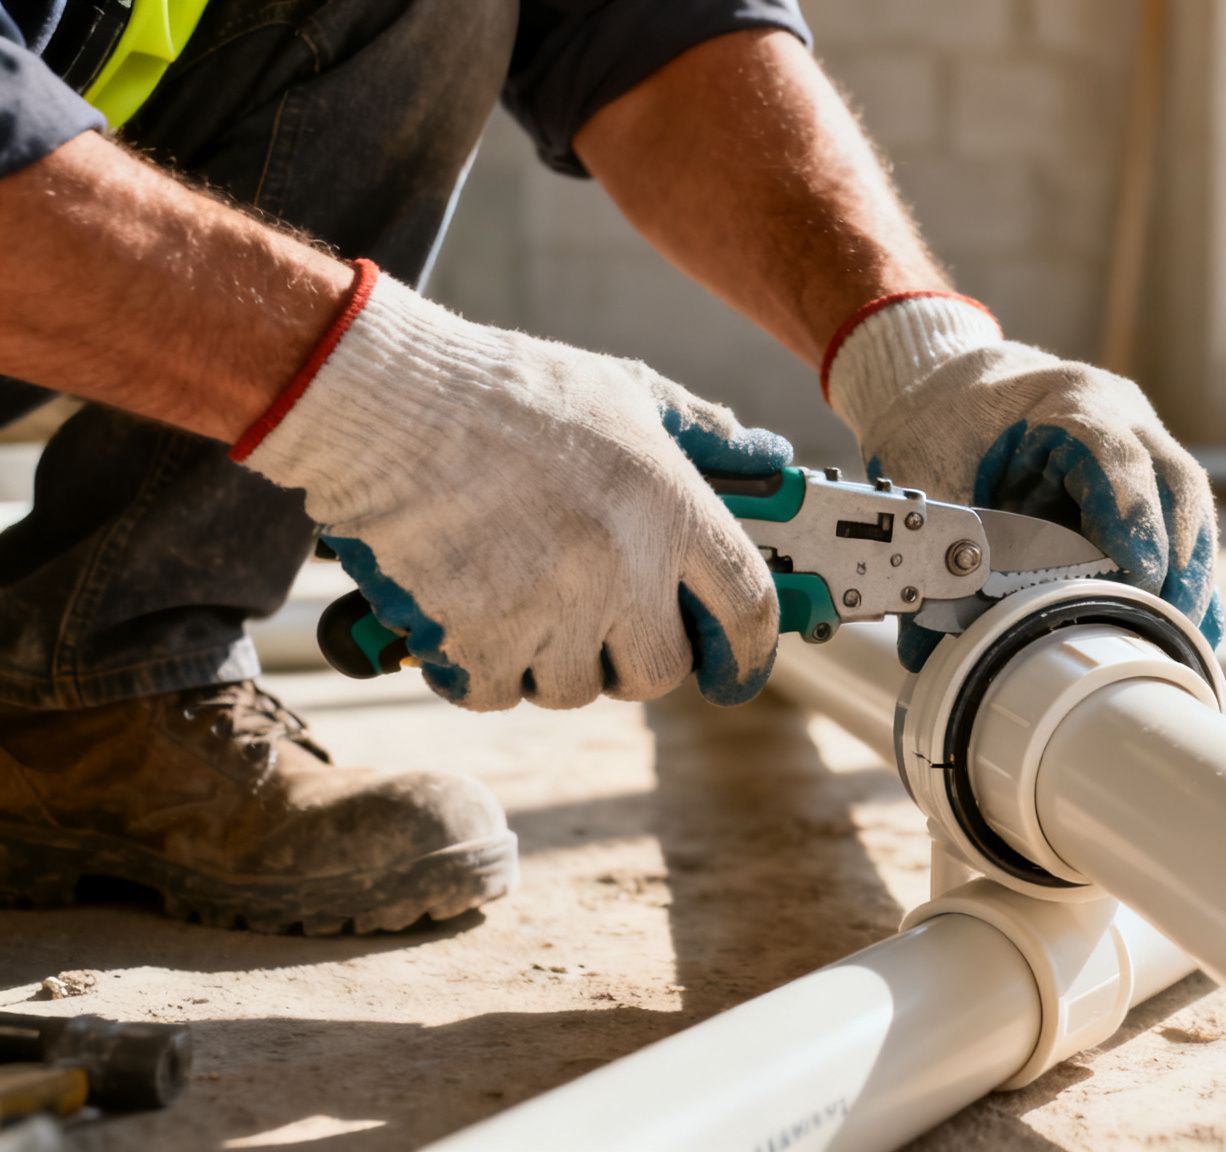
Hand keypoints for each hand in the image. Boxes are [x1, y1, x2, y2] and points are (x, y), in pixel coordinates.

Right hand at [235, 261, 789, 710]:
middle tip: (601, 624)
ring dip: (552, 661)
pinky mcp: (476, 637)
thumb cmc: (505, 388)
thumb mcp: (624, 389)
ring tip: (523, 601)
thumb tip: (765, 455)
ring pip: (574, 688)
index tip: (735, 668)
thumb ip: (702, 431)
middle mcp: (620, 565)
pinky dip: (482, 669)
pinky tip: (469, 616)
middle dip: (634, 658)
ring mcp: (547, 608)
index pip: (748, 605)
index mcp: (669, 506)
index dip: (750, 650)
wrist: (386, 397)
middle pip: (660, 671)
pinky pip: (497, 692)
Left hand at [823, 294, 1222, 669]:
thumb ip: (936, 556)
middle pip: (1177, 487)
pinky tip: (1184, 629)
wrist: (955, 385)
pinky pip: (1183, 528)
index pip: (1120, 461)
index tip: (1135, 588)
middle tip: (1163, 633)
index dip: (1133, 527)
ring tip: (1173, 643)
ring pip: (1190, 511)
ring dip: (1188, 579)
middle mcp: (1124, 416)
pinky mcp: (1148, 480)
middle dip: (1177, 566)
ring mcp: (1145, 444)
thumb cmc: (946, 421)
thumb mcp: (927, 476)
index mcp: (1071, 400)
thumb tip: (928, 655)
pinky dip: (1183, 579)